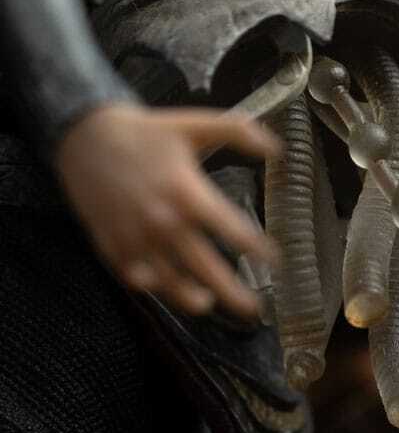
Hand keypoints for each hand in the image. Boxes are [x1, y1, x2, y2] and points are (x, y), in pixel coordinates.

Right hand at [53, 103, 281, 318]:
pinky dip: (153, 289)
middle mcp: (164, 222)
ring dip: (192, 299)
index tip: (274, 259)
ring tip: (210, 303)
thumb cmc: (146, 132)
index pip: (232, 230)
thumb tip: (277, 148)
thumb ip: (239, 133)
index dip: (258, 249)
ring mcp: (136, 238)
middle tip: (254, 308)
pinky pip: (136, 279)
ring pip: (170, 283)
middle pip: (205, 268)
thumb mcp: (195, 124)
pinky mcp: (112, 246)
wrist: (88, 137)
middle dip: (233, 293)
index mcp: (187, 193)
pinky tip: (166, 289)